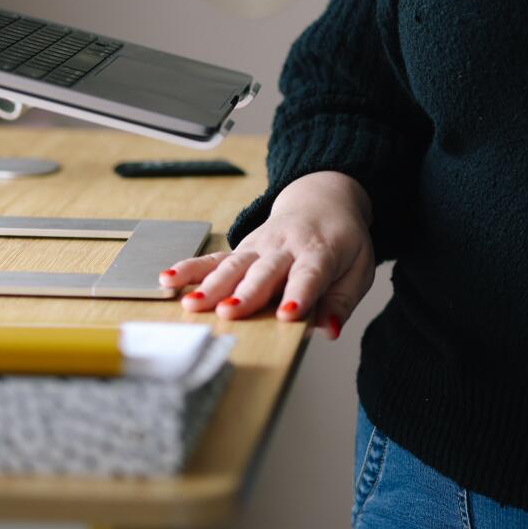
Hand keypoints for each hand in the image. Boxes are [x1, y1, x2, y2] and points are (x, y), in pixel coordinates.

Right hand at [159, 170, 374, 338]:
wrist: (322, 199)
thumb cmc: (342, 241)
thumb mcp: (359, 268)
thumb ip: (343, 300)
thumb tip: (329, 330)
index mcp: (320, 252)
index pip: (310, 275)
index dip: (299, 294)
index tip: (288, 315)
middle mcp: (285, 247)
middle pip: (264, 272)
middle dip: (246, 294)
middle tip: (229, 313)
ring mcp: (259, 246)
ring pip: (233, 265)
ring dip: (212, 285)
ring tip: (192, 304)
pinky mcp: (242, 248)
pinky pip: (213, 258)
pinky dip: (190, 267)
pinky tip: (168, 278)